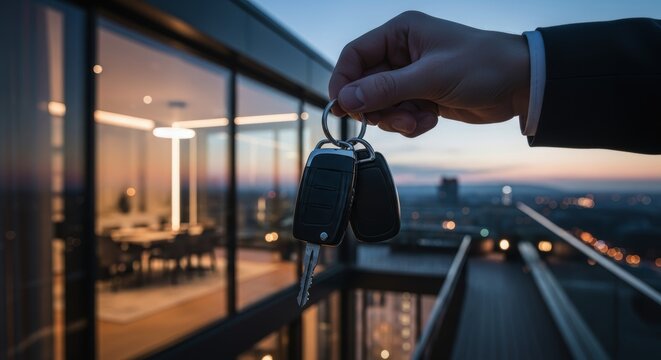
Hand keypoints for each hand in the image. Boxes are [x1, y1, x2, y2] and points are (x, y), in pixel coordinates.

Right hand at [329, 11, 530, 136]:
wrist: (520, 84)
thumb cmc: (483, 65)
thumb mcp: (430, 77)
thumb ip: (385, 89)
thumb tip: (346, 99)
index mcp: (401, 34)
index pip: (355, 55)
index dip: (344, 81)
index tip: (343, 106)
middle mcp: (402, 53)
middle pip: (366, 85)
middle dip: (378, 107)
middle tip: (394, 119)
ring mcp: (412, 76)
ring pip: (382, 104)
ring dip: (396, 118)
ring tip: (418, 119)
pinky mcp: (422, 96)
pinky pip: (400, 114)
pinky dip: (410, 122)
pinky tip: (430, 120)